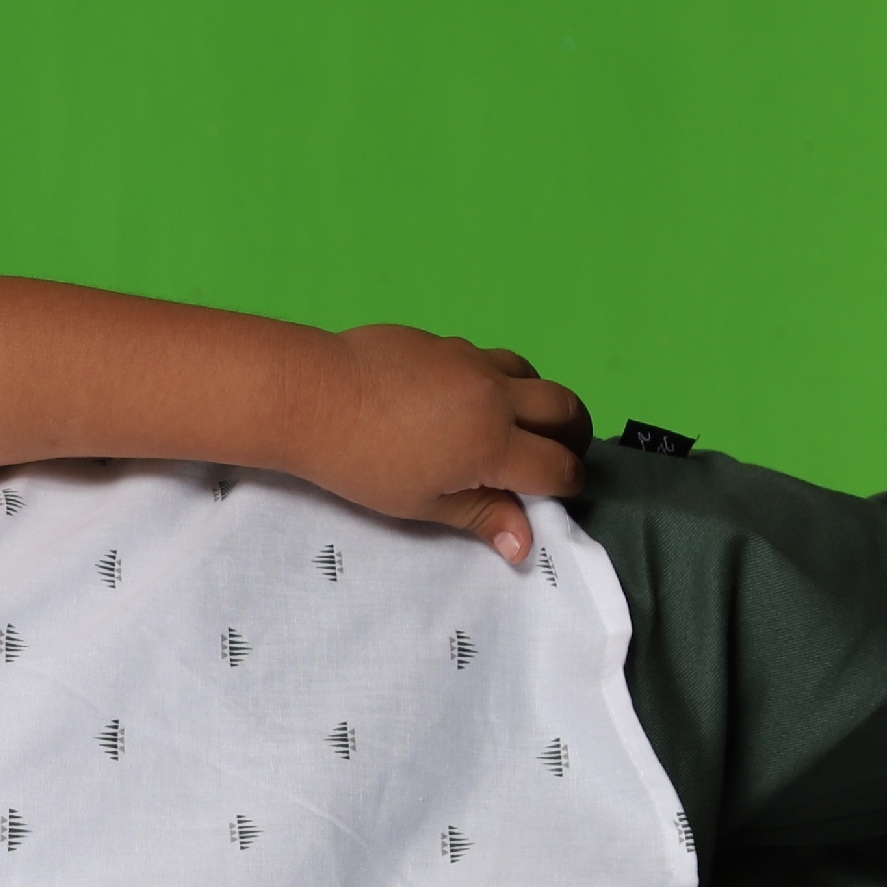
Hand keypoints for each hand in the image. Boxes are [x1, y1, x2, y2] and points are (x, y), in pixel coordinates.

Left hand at [284, 326, 593, 562]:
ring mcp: (470, 361)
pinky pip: (488, 357)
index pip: (558, 466)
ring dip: (540, 400)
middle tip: (562, 454)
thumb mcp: (421, 503)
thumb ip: (480, 515)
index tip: (561, 494)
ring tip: (522, 424)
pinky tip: (468, 398)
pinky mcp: (443, 342)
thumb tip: (524, 545)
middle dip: (575, 435)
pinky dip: (497, 379)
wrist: (311, 397)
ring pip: (531, 373)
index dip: (568, 484)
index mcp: (493, 443)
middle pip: (565, 408)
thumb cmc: (361, 463)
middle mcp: (495, 395)